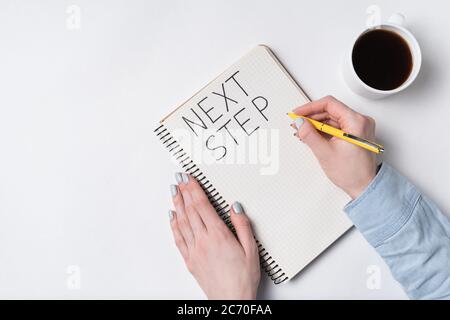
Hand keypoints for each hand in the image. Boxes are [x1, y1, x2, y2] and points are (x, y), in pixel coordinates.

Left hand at [169, 172, 259, 298]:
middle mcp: (203, 241)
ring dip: (177, 205)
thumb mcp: (251, 249)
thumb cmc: (242, 278)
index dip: (194, 189)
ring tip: (174, 192)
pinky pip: (178, 239)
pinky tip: (172, 217)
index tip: (189, 178)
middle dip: (184, 192)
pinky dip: (174, 225)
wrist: (231, 301)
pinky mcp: (190, 261)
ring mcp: (194, 251)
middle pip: (190, 210)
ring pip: (182, 222)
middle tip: (179, 179)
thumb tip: (235, 207)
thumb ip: (242, 225)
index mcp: (218, 235)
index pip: (202, 205)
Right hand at [292, 96, 377, 198]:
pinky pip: (336, 126)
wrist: (364, 187)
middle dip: (311, 117)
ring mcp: (358, 128)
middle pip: (330, 110)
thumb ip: (309, 135)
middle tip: (297, 123)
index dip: (310, 107)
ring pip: (332, 118)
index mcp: (357, 122)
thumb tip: (300, 122)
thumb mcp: (325, 152)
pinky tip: (312, 135)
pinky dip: (323, 130)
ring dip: (316, 124)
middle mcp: (360, 122)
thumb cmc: (352, 173)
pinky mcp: (355, 134)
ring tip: (302, 131)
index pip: (329, 104)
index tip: (298, 113)